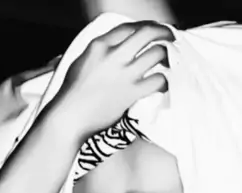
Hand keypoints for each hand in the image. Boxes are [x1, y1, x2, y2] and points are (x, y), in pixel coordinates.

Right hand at [52, 21, 173, 142]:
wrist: (70, 117)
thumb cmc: (71, 95)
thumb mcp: (81, 63)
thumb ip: (100, 53)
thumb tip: (116, 50)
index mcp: (98, 46)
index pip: (128, 27)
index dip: (145, 26)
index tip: (152, 30)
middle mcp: (113, 55)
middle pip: (147, 33)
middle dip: (163, 32)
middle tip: (171, 38)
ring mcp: (124, 74)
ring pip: (157, 54)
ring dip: (167, 56)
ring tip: (168, 62)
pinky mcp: (131, 93)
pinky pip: (158, 81)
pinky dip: (164, 80)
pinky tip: (163, 84)